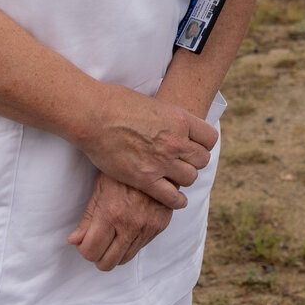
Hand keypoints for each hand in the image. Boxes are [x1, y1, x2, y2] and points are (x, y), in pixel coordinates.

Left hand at [68, 171, 173, 271]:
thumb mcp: (100, 188)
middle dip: (98, 256)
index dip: (85, 249)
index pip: (91, 251)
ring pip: (125, 259)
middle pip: (108, 262)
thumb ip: (87, 218)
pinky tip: (128, 228)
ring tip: (112, 235)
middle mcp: (130, 224)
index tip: (86, 241)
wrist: (156, 156)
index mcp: (111, 213)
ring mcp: (147, 226)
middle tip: (98, 243)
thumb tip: (74, 241)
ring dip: (115, 252)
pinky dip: (131, 243)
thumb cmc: (124, 170)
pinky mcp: (160, 225)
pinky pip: (140, 247)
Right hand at [74, 84, 219, 209]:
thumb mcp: (156, 105)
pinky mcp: (145, 179)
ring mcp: (162, 162)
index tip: (195, 147)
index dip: (203, 144)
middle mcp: (176, 142)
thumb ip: (171, 119)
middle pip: (202, 160)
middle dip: (194, 162)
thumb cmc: (119, 104)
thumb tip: (177, 127)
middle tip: (184, 163)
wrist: (95, 116)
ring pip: (190, 178)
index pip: (210, 139)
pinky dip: (176, 201)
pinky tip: (176, 200)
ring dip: (184, 179)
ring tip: (176, 178)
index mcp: (181, 120)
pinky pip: (171, 197)